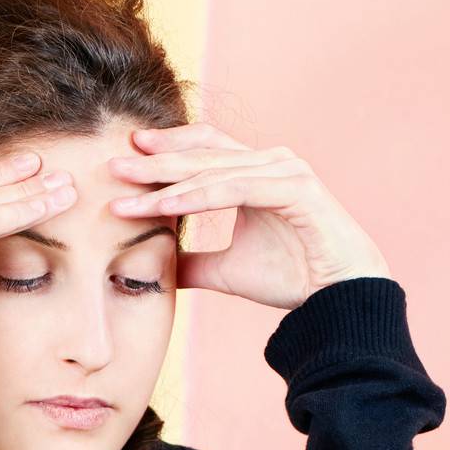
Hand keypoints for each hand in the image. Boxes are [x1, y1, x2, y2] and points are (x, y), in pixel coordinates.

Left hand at [108, 122, 393, 310]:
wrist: (337, 298)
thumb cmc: (290, 279)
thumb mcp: (225, 271)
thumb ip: (191, 263)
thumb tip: (153, 271)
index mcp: (255, 173)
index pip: (203, 151)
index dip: (165, 151)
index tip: (123, 157)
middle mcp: (270, 163)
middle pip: (202, 153)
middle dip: (154, 161)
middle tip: (111, 164)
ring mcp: (284, 171)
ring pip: (213, 170)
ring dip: (166, 180)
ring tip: (125, 189)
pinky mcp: (295, 188)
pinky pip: (234, 188)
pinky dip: (196, 196)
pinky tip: (163, 205)